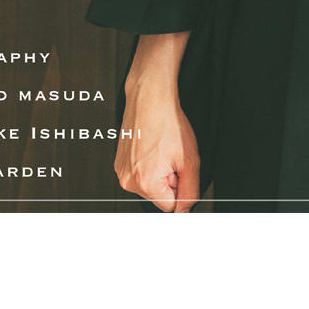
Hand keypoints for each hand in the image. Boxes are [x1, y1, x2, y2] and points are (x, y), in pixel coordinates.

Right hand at [116, 47, 199, 212]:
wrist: (149, 99)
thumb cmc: (167, 123)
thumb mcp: (190, 160)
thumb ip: (190, 190)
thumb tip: (185, 209)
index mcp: (146, 183)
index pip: (170, 206)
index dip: (181, 188)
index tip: (181, 171)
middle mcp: (128, 181)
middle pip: (158, 195)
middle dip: (170, 179)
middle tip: (172, 156)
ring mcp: (121, 172)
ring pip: (149, 184)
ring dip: (160, 171)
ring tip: (162, 149)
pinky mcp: (119, 163)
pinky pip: (139, 173)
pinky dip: (149, 164)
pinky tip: (153, 146)